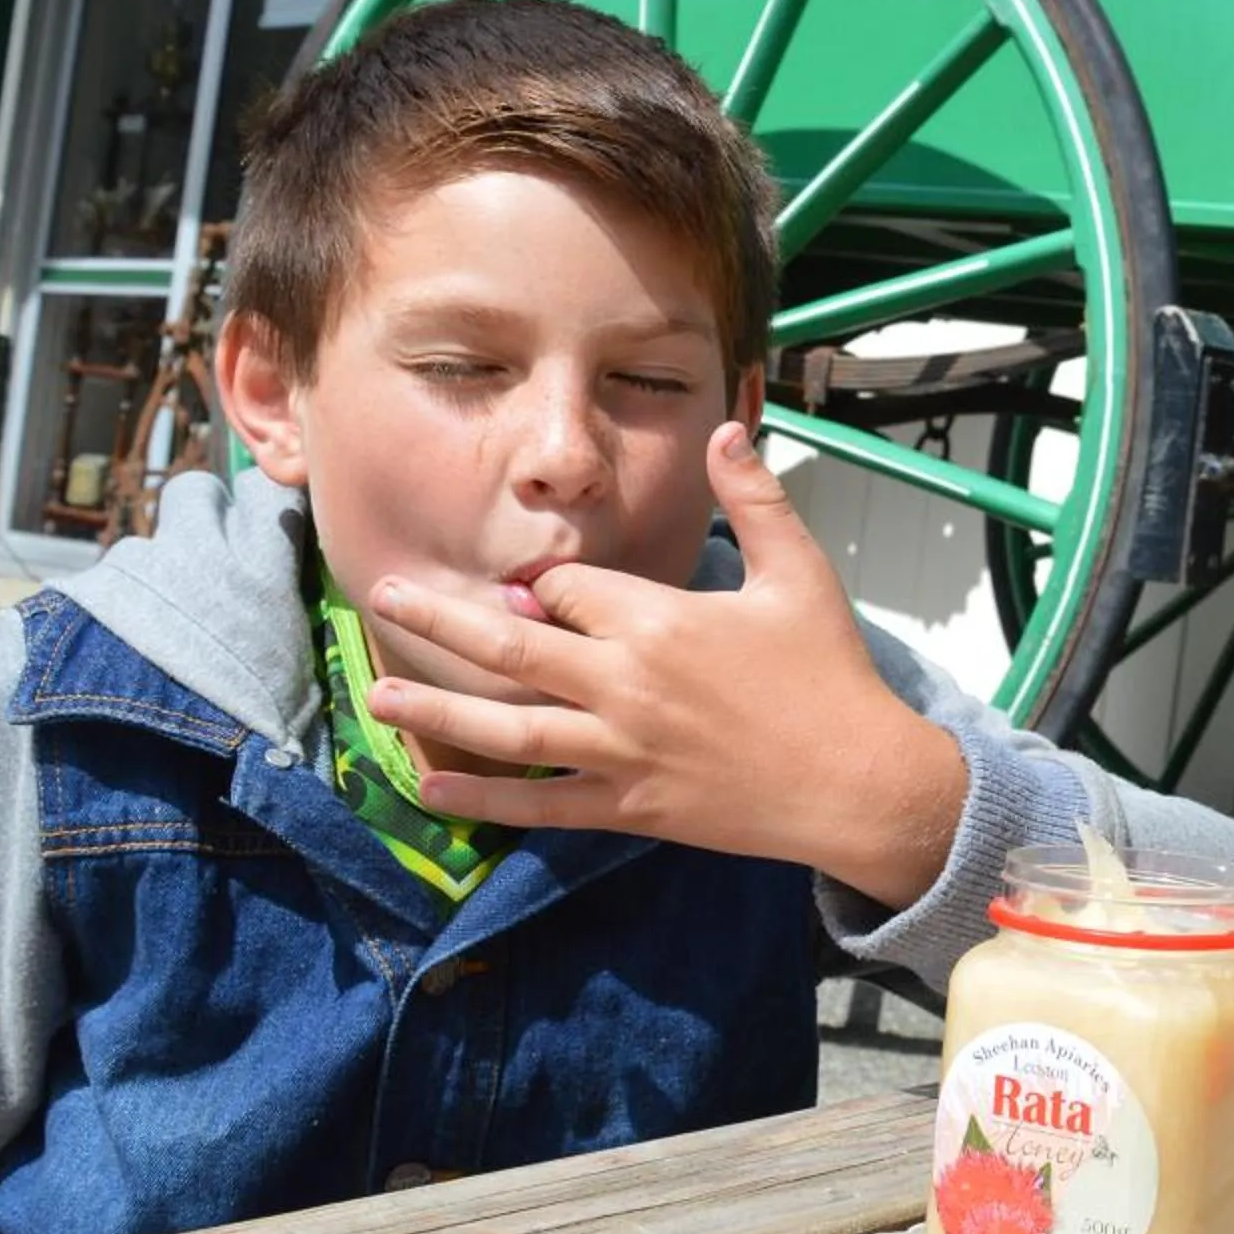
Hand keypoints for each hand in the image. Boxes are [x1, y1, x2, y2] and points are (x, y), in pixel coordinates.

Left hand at [363, 422, 969, 909]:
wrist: (857, 782)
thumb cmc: (831, 674)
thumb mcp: (801, 573)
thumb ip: (755, 498)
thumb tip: (726, 429)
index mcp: (659, 619)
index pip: (568, 590)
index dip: (545, 588)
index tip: (537, 594)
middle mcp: (624, 682)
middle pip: (511, 645)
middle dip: (441, 620)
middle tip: (383, 593)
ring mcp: (619, 748)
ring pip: (507, 726)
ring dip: (435, 707)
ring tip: (376, 692)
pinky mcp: (627, 804)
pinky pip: (539, 804)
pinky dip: (482, 798)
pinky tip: (430, 785)